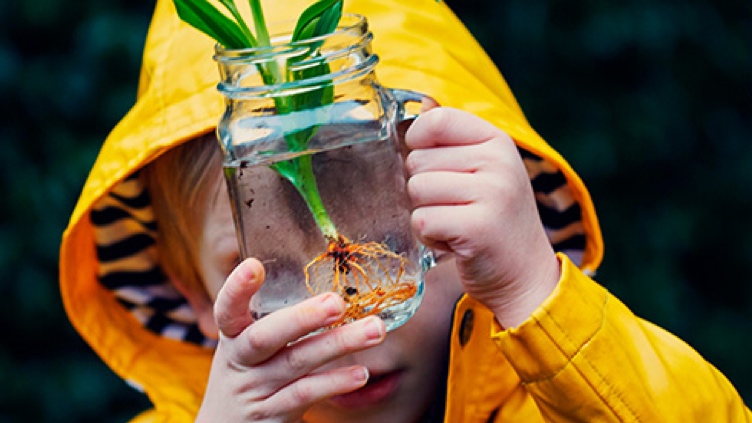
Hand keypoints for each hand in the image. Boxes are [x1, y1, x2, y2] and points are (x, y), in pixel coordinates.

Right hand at [196, 258, 385, 422]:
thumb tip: (328, 278)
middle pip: (265, 337)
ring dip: (338, 344)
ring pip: (296, 363)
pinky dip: (334, 382)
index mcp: (232, 335)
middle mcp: (239, 361)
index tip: (254, 266)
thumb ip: (277, 318)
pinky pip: (305, 395)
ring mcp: (255, 390)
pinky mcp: (272, 415)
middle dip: (302, 318)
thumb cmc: (248, 373)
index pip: (227, 309)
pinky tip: (360, 373)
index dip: (237, 289)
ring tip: (374, 329)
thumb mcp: (248, 345)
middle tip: (337, 302)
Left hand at [405, 107, 559, 327]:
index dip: (417, 142)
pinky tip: (455, 242)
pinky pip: (422, 220)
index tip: (433, 166)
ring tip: (456, 224)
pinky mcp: (478, 227)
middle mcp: (498, 162)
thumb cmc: (494, 220)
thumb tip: (422, 101)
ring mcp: (492, 194)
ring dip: (427, 214)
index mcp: (497, 141)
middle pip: (418, 161)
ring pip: (416, 190)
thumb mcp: (483, 170)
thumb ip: (453, 138)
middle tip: (456, 208)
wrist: (526, 275)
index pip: (437, 120)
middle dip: (425, 190)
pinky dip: (429, 237)